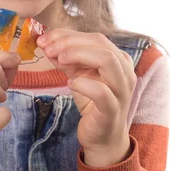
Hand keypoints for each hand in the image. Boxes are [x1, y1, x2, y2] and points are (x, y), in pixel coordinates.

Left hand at [36, 29, 136, 164]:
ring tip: (58, 61)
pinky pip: (102, 92)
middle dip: (69, 43)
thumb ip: (65, 58)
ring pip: (107, 60)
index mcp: (118, 59)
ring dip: (78, 55)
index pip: (95, 37)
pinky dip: (83, 84)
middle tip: (47, 48)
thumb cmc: (92, 101)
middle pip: (100, 44)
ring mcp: (122, 90)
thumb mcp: (78, 74)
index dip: (68, 35)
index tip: (44, 38)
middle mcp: (125, 71)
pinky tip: (70, 83)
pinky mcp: (113, 109)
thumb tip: (46, 42)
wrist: (102, 136)